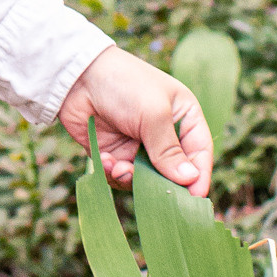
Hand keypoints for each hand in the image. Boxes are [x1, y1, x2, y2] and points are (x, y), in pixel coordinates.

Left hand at [57, 45, 213, 197]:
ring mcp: (138, 145)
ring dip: (132, 178)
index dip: (199, 176)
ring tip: (119, 168)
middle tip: (153, 194)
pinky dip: (113, 173)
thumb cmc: (125, 85)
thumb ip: (169, 150)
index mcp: (183, 117)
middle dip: (160, 183)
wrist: (77, 77)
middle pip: (173, 172)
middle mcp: (163, 133)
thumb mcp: (153, 114)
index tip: (195, 198)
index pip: (199, 152)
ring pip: (145, 179)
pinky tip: (105, 160)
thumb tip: (190, 180)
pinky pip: (120, 176)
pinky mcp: (114, 153)